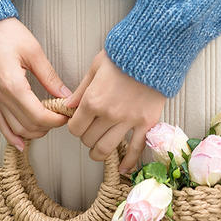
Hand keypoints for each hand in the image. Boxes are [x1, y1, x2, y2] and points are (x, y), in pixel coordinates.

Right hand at [0, 17, 71, 150]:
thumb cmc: (6, 32)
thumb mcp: (33, 51)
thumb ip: (49, 77)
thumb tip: (65, 95)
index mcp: (13, 86)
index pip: (39, 116)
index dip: (57, 120)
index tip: (68, 114)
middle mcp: (0, 96)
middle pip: (28, 126)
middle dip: (48, 126)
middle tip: (62, 116)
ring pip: (15, 128)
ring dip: (33, 131)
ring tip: (48, 123)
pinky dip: (11, 135)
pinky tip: (20, 142)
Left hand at [63, 49, 165, 173]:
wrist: (151, 52)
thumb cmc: (121, 56)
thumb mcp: (95, 67)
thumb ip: (81, 90)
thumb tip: (68, 106)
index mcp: (93, 100)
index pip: (75, 127)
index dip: (73, 127)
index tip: (77, 123)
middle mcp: (109, 114)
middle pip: (89, 139)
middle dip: (85, 137)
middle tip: (88, 131)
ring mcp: (129, 120)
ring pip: (107, 148)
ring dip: (99, 152)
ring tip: (97, 150)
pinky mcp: (146, 123)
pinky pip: (136, 149)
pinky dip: (128, 162)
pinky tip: (124, 169)